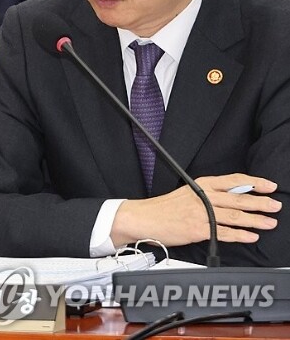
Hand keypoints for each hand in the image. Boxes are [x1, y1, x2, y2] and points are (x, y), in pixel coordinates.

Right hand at [112, 173, 280, 246]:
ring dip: (255, 220)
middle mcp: (202, 197)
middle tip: (275, 206)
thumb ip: (209, 194)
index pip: (233, 180)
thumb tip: (235, 196)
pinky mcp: (197, 230)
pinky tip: (251, 236)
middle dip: (260, 202)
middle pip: (238, 199)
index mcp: (201, 184)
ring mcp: (200, 213)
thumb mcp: (187, 192)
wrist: (141, 218)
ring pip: (234, 216)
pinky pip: (223, 233)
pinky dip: (240, 235)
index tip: (269, 186)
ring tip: (270, 223)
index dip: (254, 183)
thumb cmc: (163, 208)